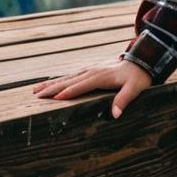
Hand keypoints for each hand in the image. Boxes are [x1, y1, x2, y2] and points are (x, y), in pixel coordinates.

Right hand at [32, 59, 152, 118]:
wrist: (141, 62)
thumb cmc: (138, 77)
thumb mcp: (135, 89)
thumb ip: (124, 100)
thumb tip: (115, 115)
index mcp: (100, 77)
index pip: (81, 86)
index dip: (68, 92)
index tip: (54, 99)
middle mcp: (91, 72)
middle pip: (68, 81)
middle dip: (51, 88)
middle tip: (36, 96)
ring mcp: (89, 70)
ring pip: (66, 78)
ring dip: (50, 84)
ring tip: (34, 91)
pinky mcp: (89, 71)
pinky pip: (70, 77)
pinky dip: (58, 81)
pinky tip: (49, 85)